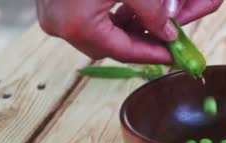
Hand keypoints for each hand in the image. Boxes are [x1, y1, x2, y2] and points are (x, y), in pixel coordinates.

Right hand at [36, 0, 221, 63]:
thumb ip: (154, 12)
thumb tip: (168, 33)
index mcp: (78, 24)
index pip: (123, 51)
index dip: (152, 54)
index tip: (173, 55)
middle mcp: (59, 24)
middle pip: (109, 47)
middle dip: (139, 44)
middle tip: (166, 41)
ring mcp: (52, 15)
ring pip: (98, 35)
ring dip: (126, 32)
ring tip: (154, 26)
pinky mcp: (53, 2)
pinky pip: (86, 21)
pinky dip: (111, 20)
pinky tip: (133, 13)